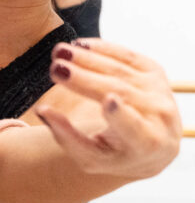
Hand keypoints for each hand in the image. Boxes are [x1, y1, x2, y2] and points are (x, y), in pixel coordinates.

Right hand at [39, 38, 180, 178]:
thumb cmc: (116, 154)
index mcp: (148, 144)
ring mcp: (160, 91)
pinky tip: (78, 45)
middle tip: (56, 67)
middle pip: (119, 91)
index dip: (121, 114)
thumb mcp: (91, 157)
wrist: (155, 143)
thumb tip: (43, 110)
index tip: (108, 100)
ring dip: (88, 59)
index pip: (134, 128)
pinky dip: (101, 49)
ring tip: (59, 52)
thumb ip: (67, 137)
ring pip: (121, 70)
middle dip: (85, 78)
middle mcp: (160, 115)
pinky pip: (126, 56)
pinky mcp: (155, 72)